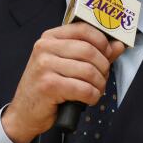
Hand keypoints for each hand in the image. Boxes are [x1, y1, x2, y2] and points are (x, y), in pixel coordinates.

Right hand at [2, 22, 125, 142]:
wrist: (24, 113)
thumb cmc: (47, 87)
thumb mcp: (67, 65)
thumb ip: (94, 53)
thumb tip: (118, 45)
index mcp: (49, 38)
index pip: (83, 29)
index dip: (102, 41)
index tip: (108, 53)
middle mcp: (45, 48)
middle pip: (89, 51)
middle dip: (103, 67)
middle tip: (102, 78)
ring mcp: (44, 66)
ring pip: (88, 71)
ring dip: (99, 84)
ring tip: (96, 90)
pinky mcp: (48, 85)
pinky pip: (83, 89)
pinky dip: (92, 96)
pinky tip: (88, 99)